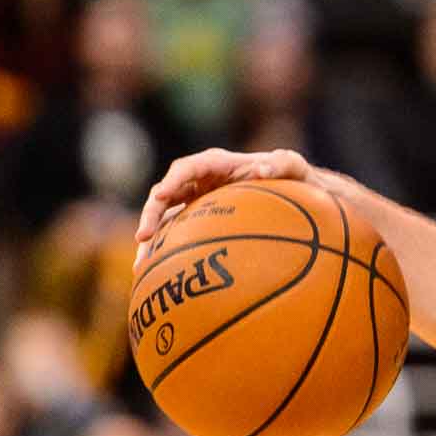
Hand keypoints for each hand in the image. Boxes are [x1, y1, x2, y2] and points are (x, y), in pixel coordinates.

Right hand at [134, 148, 316, 266]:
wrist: (295, 192)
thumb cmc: (293, 174)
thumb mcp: (293, 165)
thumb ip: (282, 163)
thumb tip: (262, 169)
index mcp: (217, 164)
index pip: (187, 168)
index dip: (171, 181)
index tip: (161, 196)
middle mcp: (200, 180)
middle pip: (165, 193)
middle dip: (150, 213)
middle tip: (144, 237)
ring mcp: (195, 199)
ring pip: (163, 216)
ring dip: (150, 237)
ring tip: (140, 265)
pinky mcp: (196, 217)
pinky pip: (173, 232)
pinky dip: (162, 249)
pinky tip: (154, 272)